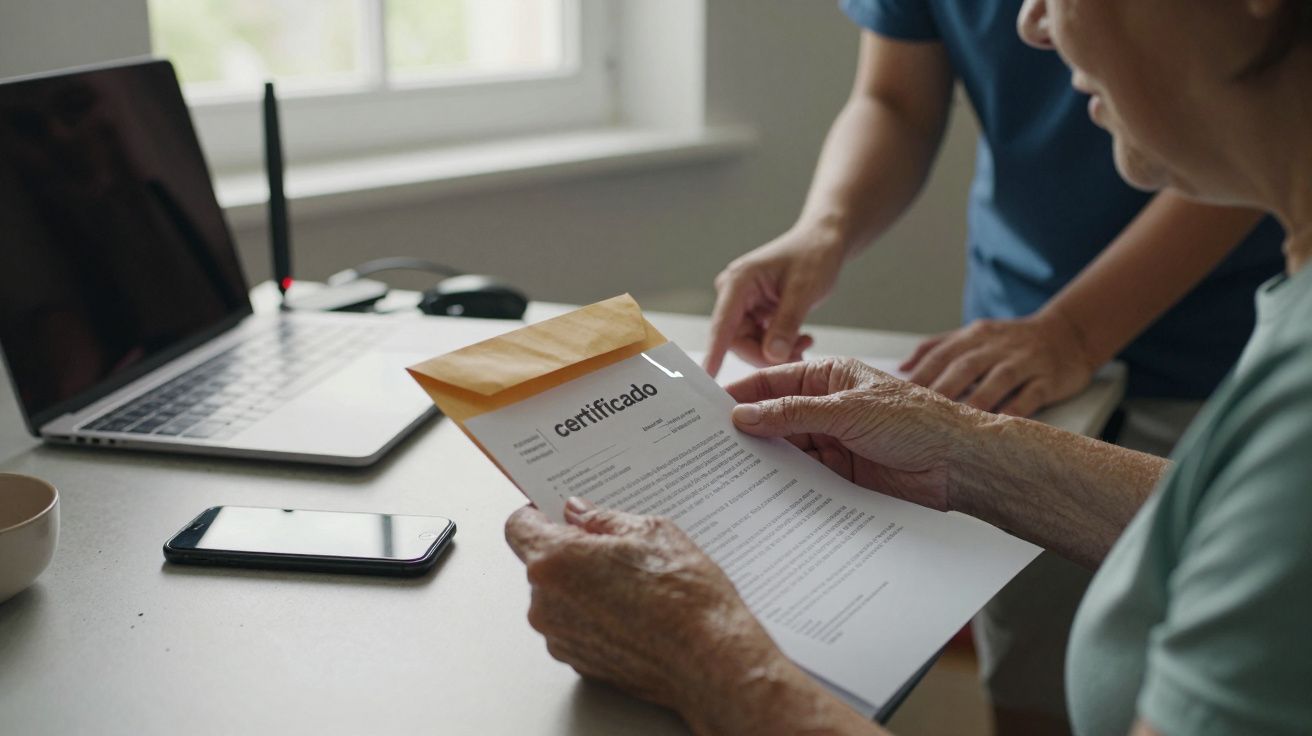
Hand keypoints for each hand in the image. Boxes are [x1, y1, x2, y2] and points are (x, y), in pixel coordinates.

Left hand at [504, 499, 784, 729]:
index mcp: (555, 561)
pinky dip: (595, 615)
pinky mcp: (579, 663)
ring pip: (559, 597)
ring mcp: (560, 638)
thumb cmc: (684, 598)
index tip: (560, 512)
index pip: (519, 526)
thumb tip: (580, 513)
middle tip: (616, 547)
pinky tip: (635, 611)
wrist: (710, 660)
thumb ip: (603, 519)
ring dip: (583, 585)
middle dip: (571, 551)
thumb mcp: (650, 533)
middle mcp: (546, 603)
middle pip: (541, 563)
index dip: (540, 514)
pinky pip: (575, 626)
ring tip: (634, 583)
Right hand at [704, 225, 846, 375]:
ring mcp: (744, 304)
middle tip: (796, 356)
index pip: (722, 325)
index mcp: (739, 282)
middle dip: (765, 355)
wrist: (823, 242)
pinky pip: (760, 340)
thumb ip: (787, 324)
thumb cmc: (813, 255)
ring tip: (803, 343)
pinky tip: (800, 338)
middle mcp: (735, 293)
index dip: (714, 353)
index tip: (707, 376)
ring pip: (750, 344)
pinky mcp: (755, 312)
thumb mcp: (804, 290)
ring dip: (776, 352)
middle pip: (737, 341)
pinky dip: (780, 345)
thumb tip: (773, 356)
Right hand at [728, 358, 987, 510]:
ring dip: (765, 458)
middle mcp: (828, 407)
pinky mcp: (841, 473)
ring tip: (730, 470)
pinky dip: (785, 481)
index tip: (710, 409)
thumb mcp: (846, 410)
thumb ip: (793, 414)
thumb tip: (745, 415)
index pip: (775, 382)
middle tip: (712, 445)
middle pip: (777, 417)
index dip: (744, 394)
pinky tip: (763, 489)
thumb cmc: (916, 421)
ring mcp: (834, 441)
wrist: (958, 464)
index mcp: (830, 377)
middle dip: (749, 430)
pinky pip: (804, 475)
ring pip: (788, 448)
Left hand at [900, 310, 1095, 415]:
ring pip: (998, 379)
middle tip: (920, 414)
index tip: (901, 396)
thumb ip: (938, 347)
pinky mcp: (1049, 378)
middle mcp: (998, 346)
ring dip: (977, 400)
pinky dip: (1015, 409)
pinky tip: (1000, 425)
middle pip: (965, 366)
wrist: (1069, 333)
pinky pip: (1031, 395)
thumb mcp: (975, 335)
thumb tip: (902, 368)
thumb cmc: (1012, 341)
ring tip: (957, 423)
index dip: (922, 374)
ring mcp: (1025, 361)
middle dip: (942, 389)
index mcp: (975, 335)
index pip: (942, 353)